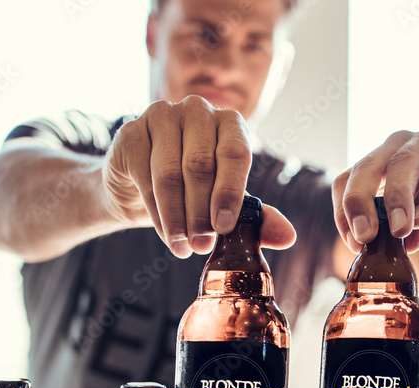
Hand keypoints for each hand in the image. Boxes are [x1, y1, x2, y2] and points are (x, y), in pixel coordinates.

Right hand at [102, 96, 295, 257]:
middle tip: (202, 246)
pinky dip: (156, 212)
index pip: (235, 153)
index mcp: (229, 121)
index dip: (230, 193)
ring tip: (184, 247)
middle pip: (200, 165)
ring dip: (177, 217)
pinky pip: (144, 177)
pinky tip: (166, 233)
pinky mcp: (130, 133)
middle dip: (201, 212)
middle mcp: (196, 109)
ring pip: (170, 174)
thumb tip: (288, 237)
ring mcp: (160, 115)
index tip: (224, 229)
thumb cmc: (194, 192)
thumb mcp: (227, 204)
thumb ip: (257, 217)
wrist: (141, 188)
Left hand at [333, 128, 418, 252]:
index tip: (354, 242)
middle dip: (360, 201)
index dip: (344, 210)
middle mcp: (401, 146)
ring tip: (398, 230)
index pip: (348, 180)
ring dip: (397, 198)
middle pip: (368, 166)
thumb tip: (402, 245)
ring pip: (402, 161)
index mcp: (380, 164)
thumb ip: (412, 231)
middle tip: (365, 235)